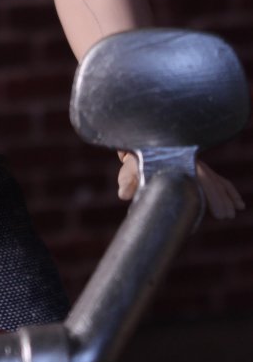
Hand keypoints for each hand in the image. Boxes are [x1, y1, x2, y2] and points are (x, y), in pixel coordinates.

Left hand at [117, 152, 244, 218]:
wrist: (140, 146)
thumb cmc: (135, 159)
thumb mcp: (130, 169)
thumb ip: (127, 181)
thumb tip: (123, 195)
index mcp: (178, 160)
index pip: (201, 177)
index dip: (212, 194)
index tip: (218, 210)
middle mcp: (191, 160)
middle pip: (212, 179)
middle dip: (221, 198)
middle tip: (226, 216)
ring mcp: (196, 164)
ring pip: (217, 179)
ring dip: (227, 195)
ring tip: (234, 212)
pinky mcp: (199, 169)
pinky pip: (218, 179)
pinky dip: (228, 191)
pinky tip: (238, 204)